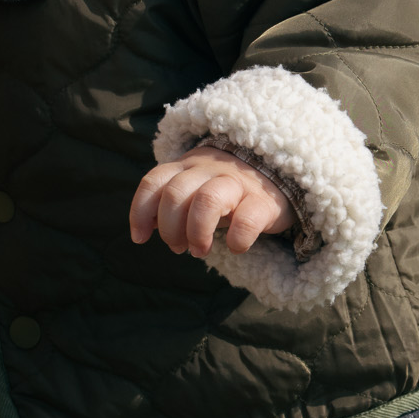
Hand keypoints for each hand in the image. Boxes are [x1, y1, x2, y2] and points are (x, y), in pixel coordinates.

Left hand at [130, 147, 294, 258]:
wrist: (278, 173)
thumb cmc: (226, 189)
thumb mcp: (195, 188)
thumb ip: (171, 204)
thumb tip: (145, 229)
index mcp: (187, 166)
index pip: (154, 181)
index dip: (140, 211)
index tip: (140, 238)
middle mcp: (209, 170)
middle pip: (176, 193)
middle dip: (170, 227)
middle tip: (178, 247)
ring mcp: (237, 183)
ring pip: (208, 200)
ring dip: (197, 232)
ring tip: (200, 251)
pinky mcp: (264, 201)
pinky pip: (247, 220)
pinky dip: (237, 239)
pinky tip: (235, 247)